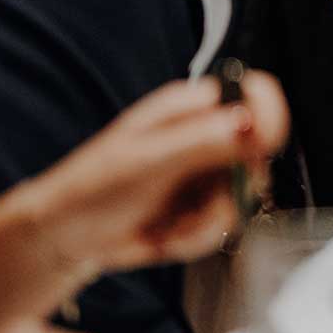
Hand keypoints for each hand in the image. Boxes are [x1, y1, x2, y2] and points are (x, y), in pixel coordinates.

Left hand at [29, 73, 288, 275]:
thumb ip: (204, 141)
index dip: (267, 120)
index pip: (255, 94)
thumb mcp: (148, 161)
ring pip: (245, 196)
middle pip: (260, 155)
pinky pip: (226, 225)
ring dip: (208, 222)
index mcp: (193, 109)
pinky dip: (197, 238)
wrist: (66, 238)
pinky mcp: (203, 206)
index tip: (256, 151)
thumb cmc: (92, 189)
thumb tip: (253, 124)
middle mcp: (207, 136)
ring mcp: (207, 173)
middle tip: (200, 204)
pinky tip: (166, 235)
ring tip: (170, 227)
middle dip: (232, 191)